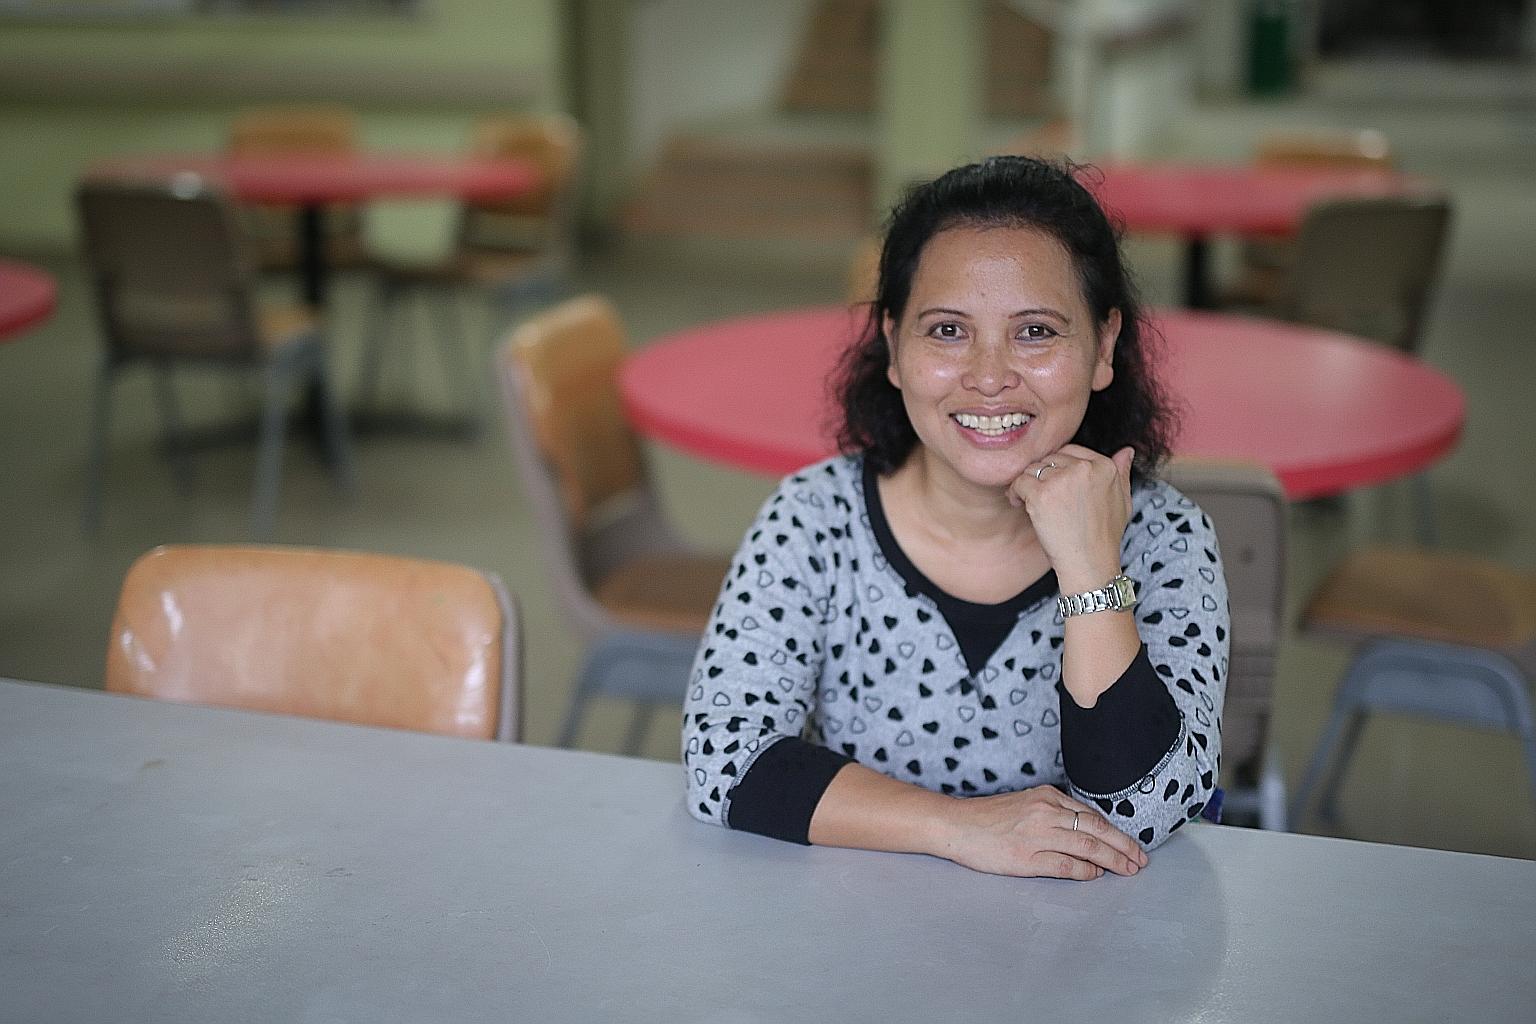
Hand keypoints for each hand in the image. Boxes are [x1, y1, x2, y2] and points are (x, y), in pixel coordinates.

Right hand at [932, 785, 1147, 878]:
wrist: (955, 825)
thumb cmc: (987, 818)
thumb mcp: (1025, 804)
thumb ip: (1053, 813)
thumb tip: (1084, 832)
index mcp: (1046, 797)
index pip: (1091, 815)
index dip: (1116, 832)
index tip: (1131, 845)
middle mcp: (1045, 812)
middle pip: (1097, 830)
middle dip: (1124, 847)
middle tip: (1140, 860)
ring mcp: (1037, 835)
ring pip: (1088, 847)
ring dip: (1112, 860)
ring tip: (1127, 870)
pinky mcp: (1027, 857)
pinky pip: (1066, 865)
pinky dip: (1085, 871)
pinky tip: (1095, 875)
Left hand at [1007, 444, 1133, 591]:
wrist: (1090, 563)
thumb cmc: (1104, 537)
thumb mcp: (1123, 501)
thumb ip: (1122, 473)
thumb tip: (1126, 451)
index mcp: (1104, 466)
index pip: (1071, 451)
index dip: (1058, 469)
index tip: (1055, 486)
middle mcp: (1084, 468)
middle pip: (1050, 458)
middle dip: (1042, 476)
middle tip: (1039, 496)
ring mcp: (1061, 480)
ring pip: (1032, 468)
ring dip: (1027, 483)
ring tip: (1028, 501)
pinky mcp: (1042, 494)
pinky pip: (1019, 482)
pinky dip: (1015, 493)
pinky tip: (1019, 504)